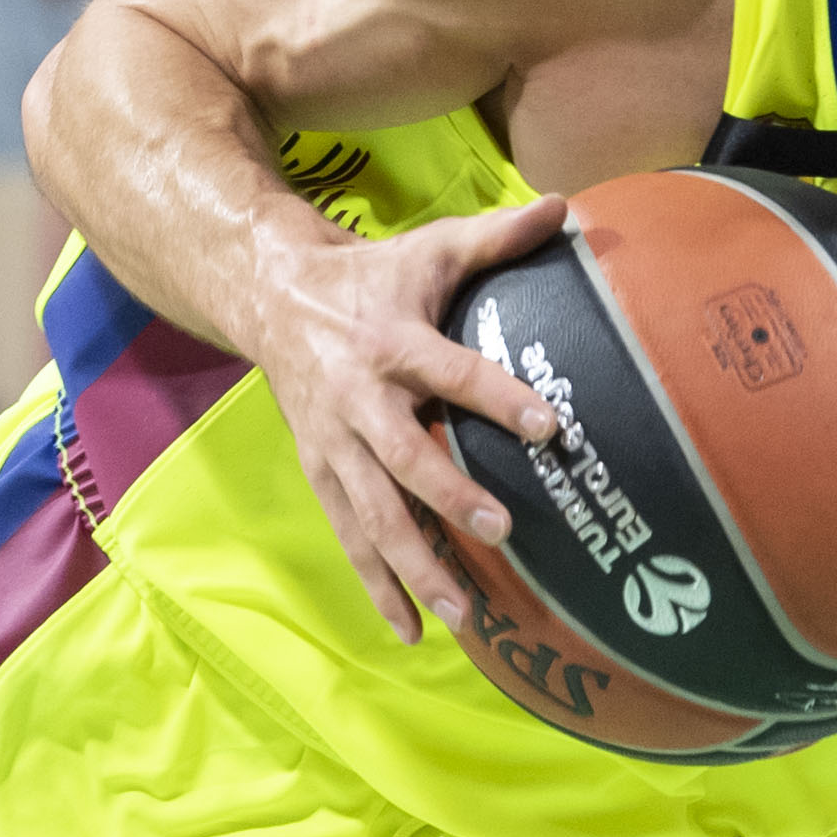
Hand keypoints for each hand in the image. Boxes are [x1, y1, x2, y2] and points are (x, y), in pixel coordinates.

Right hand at [245, 199, 567, 647]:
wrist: (269, 296)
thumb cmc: (368, 276)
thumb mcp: (427, 248)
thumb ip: (496, 236)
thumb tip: (567, 206)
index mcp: (389, 341)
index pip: (449, 372)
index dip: (497, 398)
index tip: (548, 427)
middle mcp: (357, 399)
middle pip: (402, 456)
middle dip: (448, 495)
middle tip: (504, 529)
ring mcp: (333, 443)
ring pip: (371, 512)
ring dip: (413, 564)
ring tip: (461, 611)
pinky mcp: (321, 472)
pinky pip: (349, 535)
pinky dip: (377, 585)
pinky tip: (410, 630)